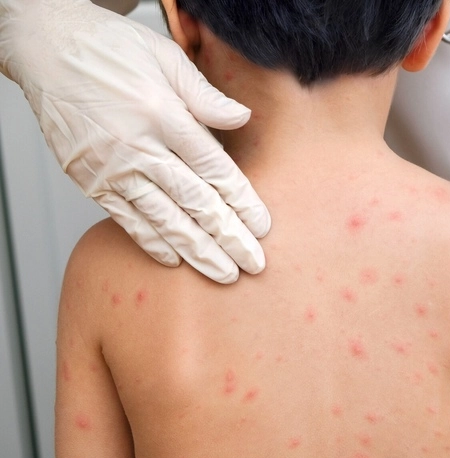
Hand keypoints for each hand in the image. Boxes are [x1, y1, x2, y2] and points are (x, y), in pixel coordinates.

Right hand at [0, 0, 269, 282]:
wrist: (46, 49)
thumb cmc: (110, 50)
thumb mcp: (165, 57)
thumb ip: (205, 94)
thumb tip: (241, 118)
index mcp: (164, 115)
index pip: (214, 168)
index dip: (241, 201)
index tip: (262, 226)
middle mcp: (139, 147)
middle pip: (195, 202)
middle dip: (227, 237)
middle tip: (253, 263)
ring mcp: (113, 169)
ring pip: (164, 219)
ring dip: (197, 251)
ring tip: (223, 274)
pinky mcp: (91, 181)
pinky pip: (127, 219)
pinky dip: (152, 242)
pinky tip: (175, 260)